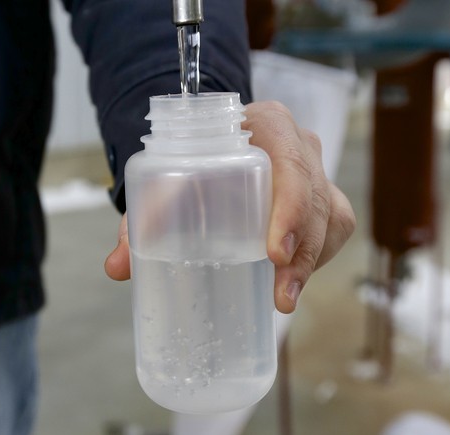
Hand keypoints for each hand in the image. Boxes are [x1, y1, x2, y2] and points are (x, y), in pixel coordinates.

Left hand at [105, 101, 355, 313]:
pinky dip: (318, 256)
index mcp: (264, 123)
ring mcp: (314, 171)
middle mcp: (297, 143)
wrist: (213, 151)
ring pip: (331, 215)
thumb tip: (116, 267)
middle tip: (281, 292)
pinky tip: (292, 281)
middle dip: (303, 247)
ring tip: (284, 297)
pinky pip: (333, 227)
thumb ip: (144, 217)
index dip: (290, 205)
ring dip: (313, 259)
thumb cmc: (193, 164)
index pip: (288, 159)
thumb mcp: (168, 181)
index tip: (273, 252)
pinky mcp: (321, 197)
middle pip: (315, 194)